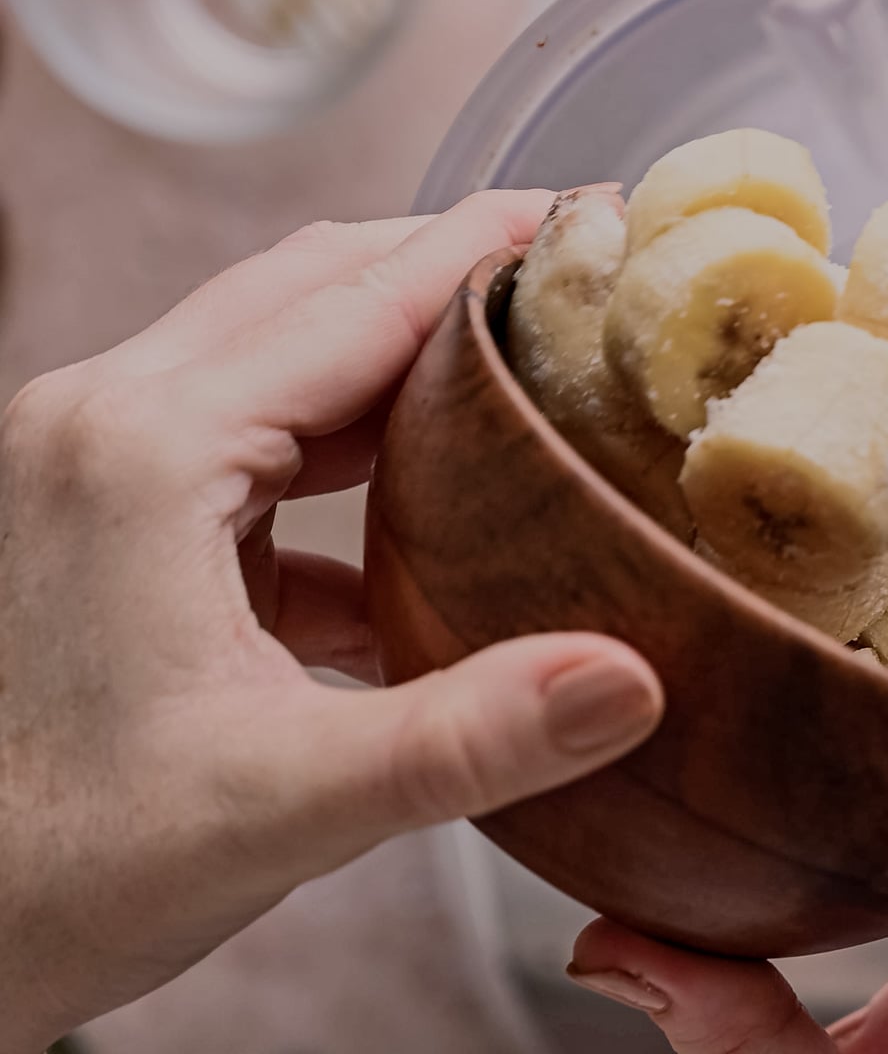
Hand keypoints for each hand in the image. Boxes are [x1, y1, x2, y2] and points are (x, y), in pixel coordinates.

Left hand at [0, 192, 665, 1052]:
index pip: (354, 304)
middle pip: (308, 289)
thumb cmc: (64, 870)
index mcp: (146, 451)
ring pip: (275, 351)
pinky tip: (425, 510)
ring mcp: (93, 465)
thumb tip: (630, 681)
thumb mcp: (286, 805)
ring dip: (396, 347)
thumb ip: (468, 738)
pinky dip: (346, 445)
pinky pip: (250, 438)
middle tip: (569, 261)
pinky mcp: (106, 519)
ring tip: (517, 359)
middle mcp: (104, 423)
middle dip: (443, 265)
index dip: (482, 251)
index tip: (584, 211)